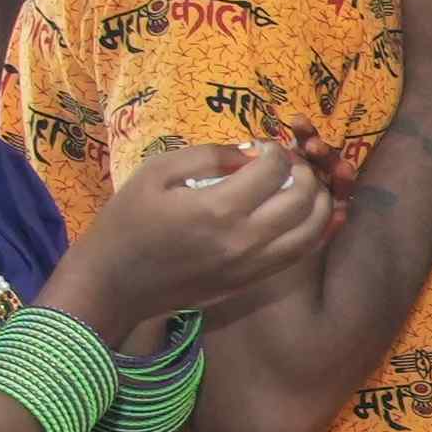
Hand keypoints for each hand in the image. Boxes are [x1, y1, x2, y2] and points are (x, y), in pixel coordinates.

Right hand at [58, 134, 334, 331]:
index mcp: (218, 208)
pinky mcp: (251, 281)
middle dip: (304, 172)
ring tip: (306, 186)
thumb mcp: (156, 173)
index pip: (273, 169)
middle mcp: (244, 239)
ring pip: (312, 231)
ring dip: (319, 202)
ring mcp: (252, 266)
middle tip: (290, 163)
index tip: (265, 147)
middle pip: (303, 199)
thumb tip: (249, 152)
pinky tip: (310, 215)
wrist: (113, 284)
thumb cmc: (127, 222)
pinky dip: (313, 231)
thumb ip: (207, 155)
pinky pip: (298, 255)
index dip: (276, 150)